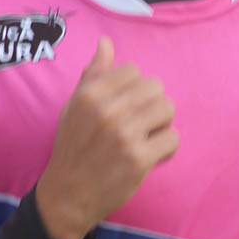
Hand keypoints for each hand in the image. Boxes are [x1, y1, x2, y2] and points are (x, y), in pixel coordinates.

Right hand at [35, 37, 178, 238]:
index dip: (135, 89)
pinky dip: (166, 149)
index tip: (126, 107)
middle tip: (140, 124)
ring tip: (147, 137)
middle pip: (156, 87)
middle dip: (152, 105)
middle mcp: (107, 110)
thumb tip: (105, 42)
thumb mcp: (73, 107)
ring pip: (168, 109)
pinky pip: (172, 139)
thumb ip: (92, 74)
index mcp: (90, 94)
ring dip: (162, 124)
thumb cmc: (72, 148)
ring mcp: (124, 135)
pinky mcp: (138, 159)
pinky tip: (152, 156)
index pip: (134, 71)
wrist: (66, 196)